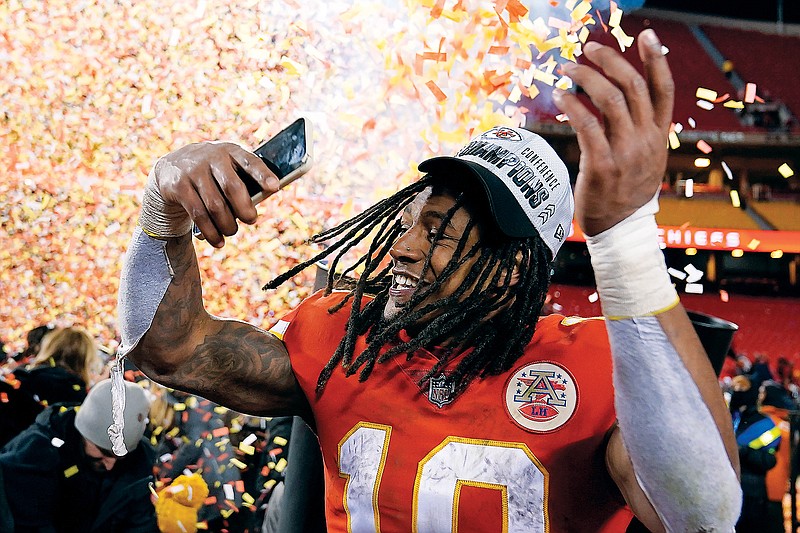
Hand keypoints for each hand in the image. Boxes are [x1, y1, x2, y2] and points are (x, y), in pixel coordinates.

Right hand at [153, 142, 279, 246]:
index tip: (275, 187)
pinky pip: (199, 215)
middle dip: (245, 210)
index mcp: (230, 151)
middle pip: (232, 187)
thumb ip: (244, 181)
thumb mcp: (227, 168)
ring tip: (231, 231)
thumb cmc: (212, 173)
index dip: (263, 174)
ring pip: (215, 206)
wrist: (171, 168)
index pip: (249, 161)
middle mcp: (211, 157)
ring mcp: (193, 171)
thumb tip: (261, 203)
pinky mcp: (179, 186)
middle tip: (251, 220)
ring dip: (227, 225)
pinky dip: (211, 232)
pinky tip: (218, 241)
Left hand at [553, 29, 673, 235]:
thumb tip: (626, 100)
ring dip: (587, 78)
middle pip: (634, 86)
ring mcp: (627, 153)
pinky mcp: (603, 166)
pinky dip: (574, 106)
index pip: (665, 90)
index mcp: (659, 136)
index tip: (647, 35)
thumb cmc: (626, 191)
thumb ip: (641, 130)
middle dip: (610, 60)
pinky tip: (562, 97)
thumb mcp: (645, 159)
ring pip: (611, 100)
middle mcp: (646, 141)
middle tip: (588, 48)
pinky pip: (588, 126)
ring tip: (568, 69)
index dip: (657, 59)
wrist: (620, 229)